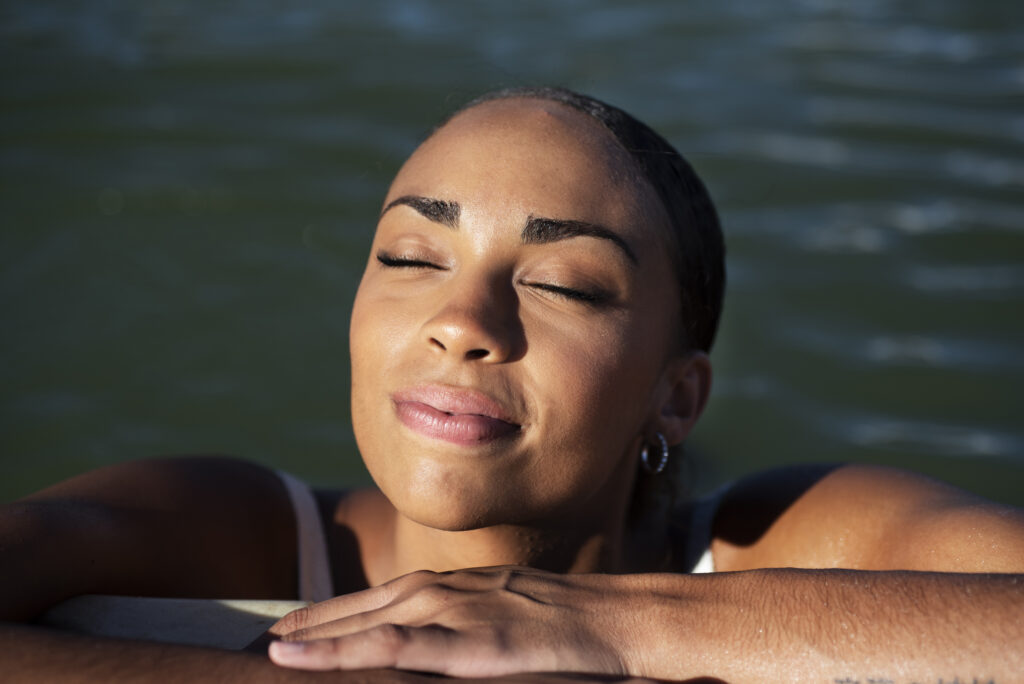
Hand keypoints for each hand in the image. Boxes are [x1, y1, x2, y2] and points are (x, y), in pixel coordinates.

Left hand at [266, 567, 648, 676]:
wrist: (614, 620)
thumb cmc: (569, 625)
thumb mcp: (509, 618)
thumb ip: (471, 627)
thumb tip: (448, 649)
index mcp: (454, 586)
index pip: (380, 600)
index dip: (335, 614)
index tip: (296, 629)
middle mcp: (444, 591)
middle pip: (363, 607)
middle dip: (314, 623)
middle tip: (267, 639)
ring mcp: (454, 611)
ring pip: (368, 624)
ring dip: (317, 635)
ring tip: (274, 650)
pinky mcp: (467, 641)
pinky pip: (393, 649)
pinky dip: (346, 650)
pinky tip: (311, 659)